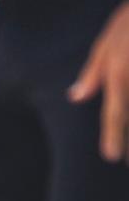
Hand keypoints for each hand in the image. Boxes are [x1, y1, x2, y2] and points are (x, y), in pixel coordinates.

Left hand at [68, 0, 128, 162]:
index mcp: (118, 73)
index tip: (112, 158)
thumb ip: (94, 71)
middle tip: (123, 159)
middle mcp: (128, 77)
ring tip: (126, 154)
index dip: (114, 136)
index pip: (114, 111)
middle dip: (128, 139)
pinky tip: (128, 132)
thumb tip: (77, 96)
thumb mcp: (108, 40)